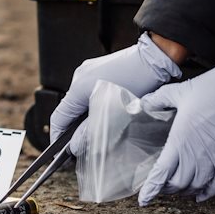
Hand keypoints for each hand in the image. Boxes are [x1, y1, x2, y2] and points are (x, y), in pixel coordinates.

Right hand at [50, 33, 181, 152]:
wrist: (157, 58)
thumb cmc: (139, 85)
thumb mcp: (114, 116)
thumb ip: (90, 134)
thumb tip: (73, 147)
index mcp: (78, 87)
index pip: (59, 118)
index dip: (58, 139)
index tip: (59, 154)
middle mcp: (80, 76)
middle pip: (70, 110)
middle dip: (74, 130)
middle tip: (82, 147)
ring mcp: (90, 70)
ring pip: (82, 102)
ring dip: (86, 118)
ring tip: (98, 132)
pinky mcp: (101, 68)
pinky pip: (92, 91)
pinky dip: (95, 106)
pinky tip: (108, 114)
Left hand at [137, 65, 214, 204]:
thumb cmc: (212, 91)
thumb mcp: (180, 92)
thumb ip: (160, 99)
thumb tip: (145, 102)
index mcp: (179, 142)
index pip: (160, 174)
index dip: (150, 189)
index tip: (144, 200)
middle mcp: (194, 157)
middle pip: (176, 185)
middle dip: (167, 189)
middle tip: (163, 186)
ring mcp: (213, 162)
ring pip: (195, 188)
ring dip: (185, 191)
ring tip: (181, 189)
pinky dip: (207, 194)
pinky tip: (201, 196)